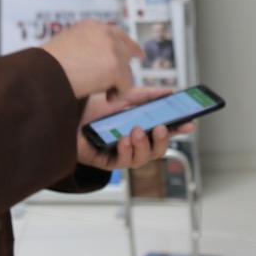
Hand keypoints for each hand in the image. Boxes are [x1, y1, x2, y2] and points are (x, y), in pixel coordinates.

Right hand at [41, 20, 141, 99]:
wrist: (43, 74)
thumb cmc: (46, 67)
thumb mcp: (65, 47)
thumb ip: (84, 48)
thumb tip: (94, 63)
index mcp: (90, 27)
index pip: (115, 34)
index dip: (126, 45)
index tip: (137, 53)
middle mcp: (104, 33)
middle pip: (127, 49)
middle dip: (127, 63)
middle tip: (127, 76)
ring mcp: (112, 49)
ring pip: (127, 70)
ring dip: (117, 83)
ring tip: (103, 94)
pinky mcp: (116, 67)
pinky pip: (126, 85)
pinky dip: (117, 94)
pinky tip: (106, 98)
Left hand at [76, 86, 194, 169]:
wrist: (66, 111)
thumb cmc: (93, 107)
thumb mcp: (124, 96)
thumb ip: (147, 95)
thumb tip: (169, 91)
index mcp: (140, 127)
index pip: (164, 131)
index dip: (178, 129)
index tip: (189, 123)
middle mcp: (132, 143)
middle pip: (157, 150)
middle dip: (162, 140)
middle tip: (160, 128)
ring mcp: (120, 153)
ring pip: (142, 159)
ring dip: (143, 145)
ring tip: (136, 131)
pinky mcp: (106, 161)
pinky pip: (122, 163)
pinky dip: (126, 151)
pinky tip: (123, 140)